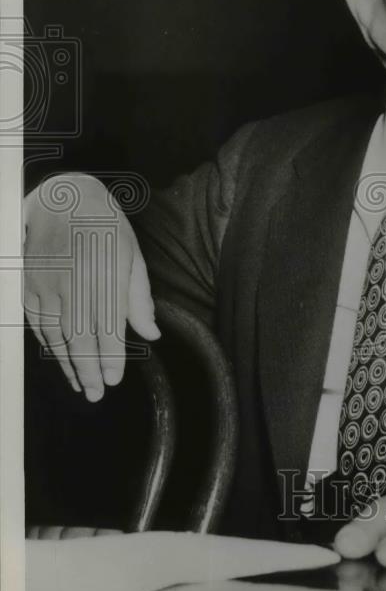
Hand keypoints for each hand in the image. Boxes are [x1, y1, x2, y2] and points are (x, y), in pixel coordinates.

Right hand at [23, 174, 159, 400]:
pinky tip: (59, 358)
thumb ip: (139, 297)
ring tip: (80, 385)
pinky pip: (37, 322)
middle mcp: (73, 281)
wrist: (62, 195)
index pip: (108, 327)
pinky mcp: (28, 282)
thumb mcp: (132, 254)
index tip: (115, 379)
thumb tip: (152, 333)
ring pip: (55, 334)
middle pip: (79, 337)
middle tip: (97, 395)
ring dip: (67, 363)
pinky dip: (48, 344)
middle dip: (88, 370)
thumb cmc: (105, 225)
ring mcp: (46, 282)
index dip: (111, 358)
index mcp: (105, 273)